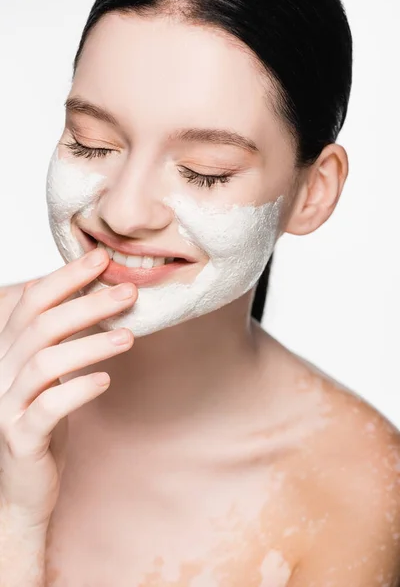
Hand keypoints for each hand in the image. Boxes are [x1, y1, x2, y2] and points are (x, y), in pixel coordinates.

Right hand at [0, 248, 136, 529]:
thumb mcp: (45, 372)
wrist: (21, 486)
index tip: (102, 259)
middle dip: (87, 303)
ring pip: (44, 363)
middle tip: (129, 292)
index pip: (31, 300)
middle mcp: (1, 371)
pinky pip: (46, 409)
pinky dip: (77, 390)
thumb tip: (86, 289)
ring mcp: (7, 405)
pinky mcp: (21, 438)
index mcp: (8, 349)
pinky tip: (104, 381)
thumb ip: (55, 335)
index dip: (65, 277)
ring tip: (129, 337)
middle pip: (40, 325)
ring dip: (89, 345)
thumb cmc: (40, 420)